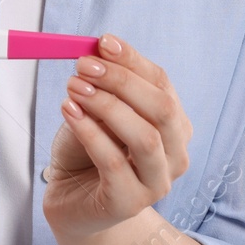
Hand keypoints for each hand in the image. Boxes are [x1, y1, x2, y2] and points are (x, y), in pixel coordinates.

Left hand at [42, 35, 192, 240]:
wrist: (73, 200)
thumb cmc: (87, 151)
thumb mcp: (95, 111)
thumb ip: (103, 85)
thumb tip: (98, 49)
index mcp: (174, 125)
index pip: (162, 84)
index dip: (133, 60)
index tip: (103, 42)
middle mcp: (175, 154)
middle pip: (162, 109)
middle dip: (122, 81)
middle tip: (84, 65)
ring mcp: (156, 183)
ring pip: (144, 137)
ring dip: (107, 105)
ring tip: (74, 87)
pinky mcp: (129, 203)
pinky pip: (114, 162)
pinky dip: (90, 132)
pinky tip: (69, 112)